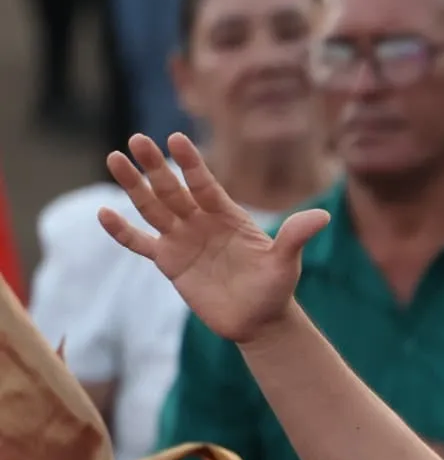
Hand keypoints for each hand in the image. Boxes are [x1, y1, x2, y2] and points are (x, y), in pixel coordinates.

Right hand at [98, 133, 329, 345]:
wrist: (260, 321)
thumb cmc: (275, 288)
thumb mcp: (287, 262)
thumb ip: (296, 237)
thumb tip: (323, 216)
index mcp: (227, 214)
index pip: (205, 183)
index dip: (191, 163)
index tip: (177, 139)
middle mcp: (201, 221)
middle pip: (173, 189)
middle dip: (155, 167)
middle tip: (137, 139)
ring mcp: (182, 240)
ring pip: (152, 208)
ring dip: (134, 187)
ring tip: (115, 159)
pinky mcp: (169, 263)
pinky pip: (141, 244)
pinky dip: (122, 232)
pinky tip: (104, 214)